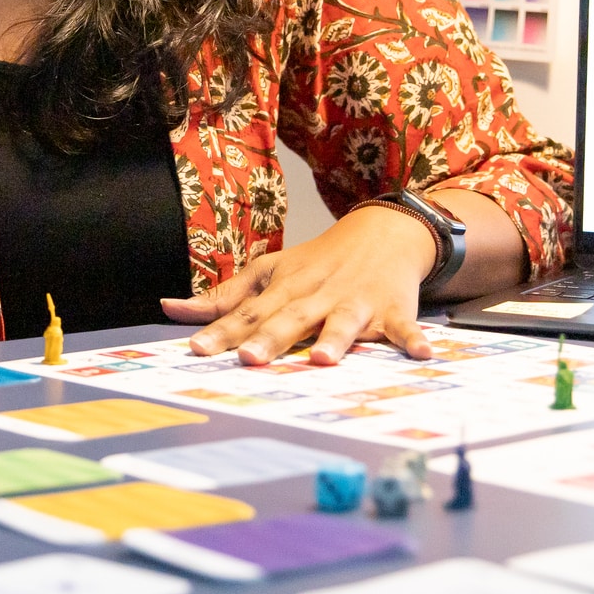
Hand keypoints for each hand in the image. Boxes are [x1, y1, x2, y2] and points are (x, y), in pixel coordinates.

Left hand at [159, 205, 437, 366]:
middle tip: (250, 361)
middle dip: (270, 339)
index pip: (248, 312)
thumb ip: (223, 297)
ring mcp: (356, 302)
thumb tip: (170, 308)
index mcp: (285, 288)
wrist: (382, 232)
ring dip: (336, 340)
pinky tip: (423, 354)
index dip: (222, 331)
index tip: (198, 350)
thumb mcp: (269, 272)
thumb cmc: (318, 262)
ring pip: (343, 323)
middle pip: (291, 318)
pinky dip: (413, 339)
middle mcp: (318, 295)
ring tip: (324, 360)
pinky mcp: (393, 309)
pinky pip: (404, 327)